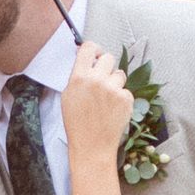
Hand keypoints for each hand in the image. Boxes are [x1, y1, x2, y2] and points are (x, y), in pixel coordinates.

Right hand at [61, 42, 132, 158]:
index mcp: (79, 77)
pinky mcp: (126, 99)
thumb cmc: (77, 124)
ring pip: (120, 74)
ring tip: (106, 100)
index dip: (94, 50)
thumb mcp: (68, 96)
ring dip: (115, 83)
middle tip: (102, 79)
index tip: (95, 55)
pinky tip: (112, 110)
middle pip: (108, 57)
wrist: (92, 146)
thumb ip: (78, 76)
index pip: (89, 48)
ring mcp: (113, 89)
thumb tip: (87, 59)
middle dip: (106, 66)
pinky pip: (126, 90)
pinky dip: (121, 98)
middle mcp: (97, 80)